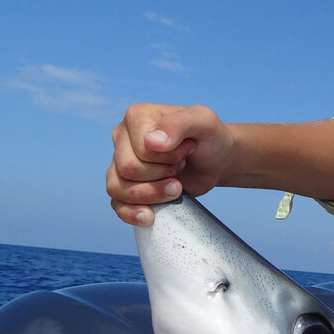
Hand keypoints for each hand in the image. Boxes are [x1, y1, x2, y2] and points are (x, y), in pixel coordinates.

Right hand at [107, 104, 234, 225]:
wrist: (216, 160)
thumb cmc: (209, 138)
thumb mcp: (204, 121)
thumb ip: (178, 124)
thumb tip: (152, 142)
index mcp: (136, 117)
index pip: (141, 149)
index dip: (168, 157)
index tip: (188, 149)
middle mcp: (122, 138)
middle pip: (128, 169)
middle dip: (162, 176)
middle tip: (181, 168)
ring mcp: (120, 163)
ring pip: (117, 188)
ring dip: (152, 195)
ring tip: (177, 188)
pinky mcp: (126, 186)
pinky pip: (117, 204)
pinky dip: (131, 213)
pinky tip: (150, 216)